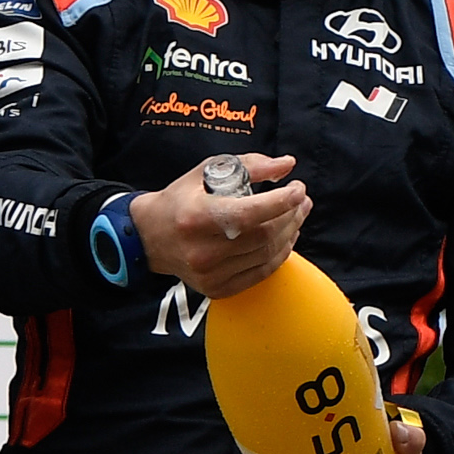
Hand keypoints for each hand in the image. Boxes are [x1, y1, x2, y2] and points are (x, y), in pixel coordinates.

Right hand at [137, 156, 312, 297]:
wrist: (150, 237)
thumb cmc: (181, 200)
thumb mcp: (206, 172)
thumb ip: (249, 165)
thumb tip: (287, 165)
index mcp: (196, 217)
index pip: (250, 213)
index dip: (281, 201)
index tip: (298, 189)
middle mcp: (202, 250)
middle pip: (263, 235)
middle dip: (291, 215)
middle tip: (302, 200)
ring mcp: (210, 274)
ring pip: (266, 254)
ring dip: (290, 233)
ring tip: (297, 215)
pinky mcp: (217, 289)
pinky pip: (261, 272)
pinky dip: (280, 254)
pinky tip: (286, 237)